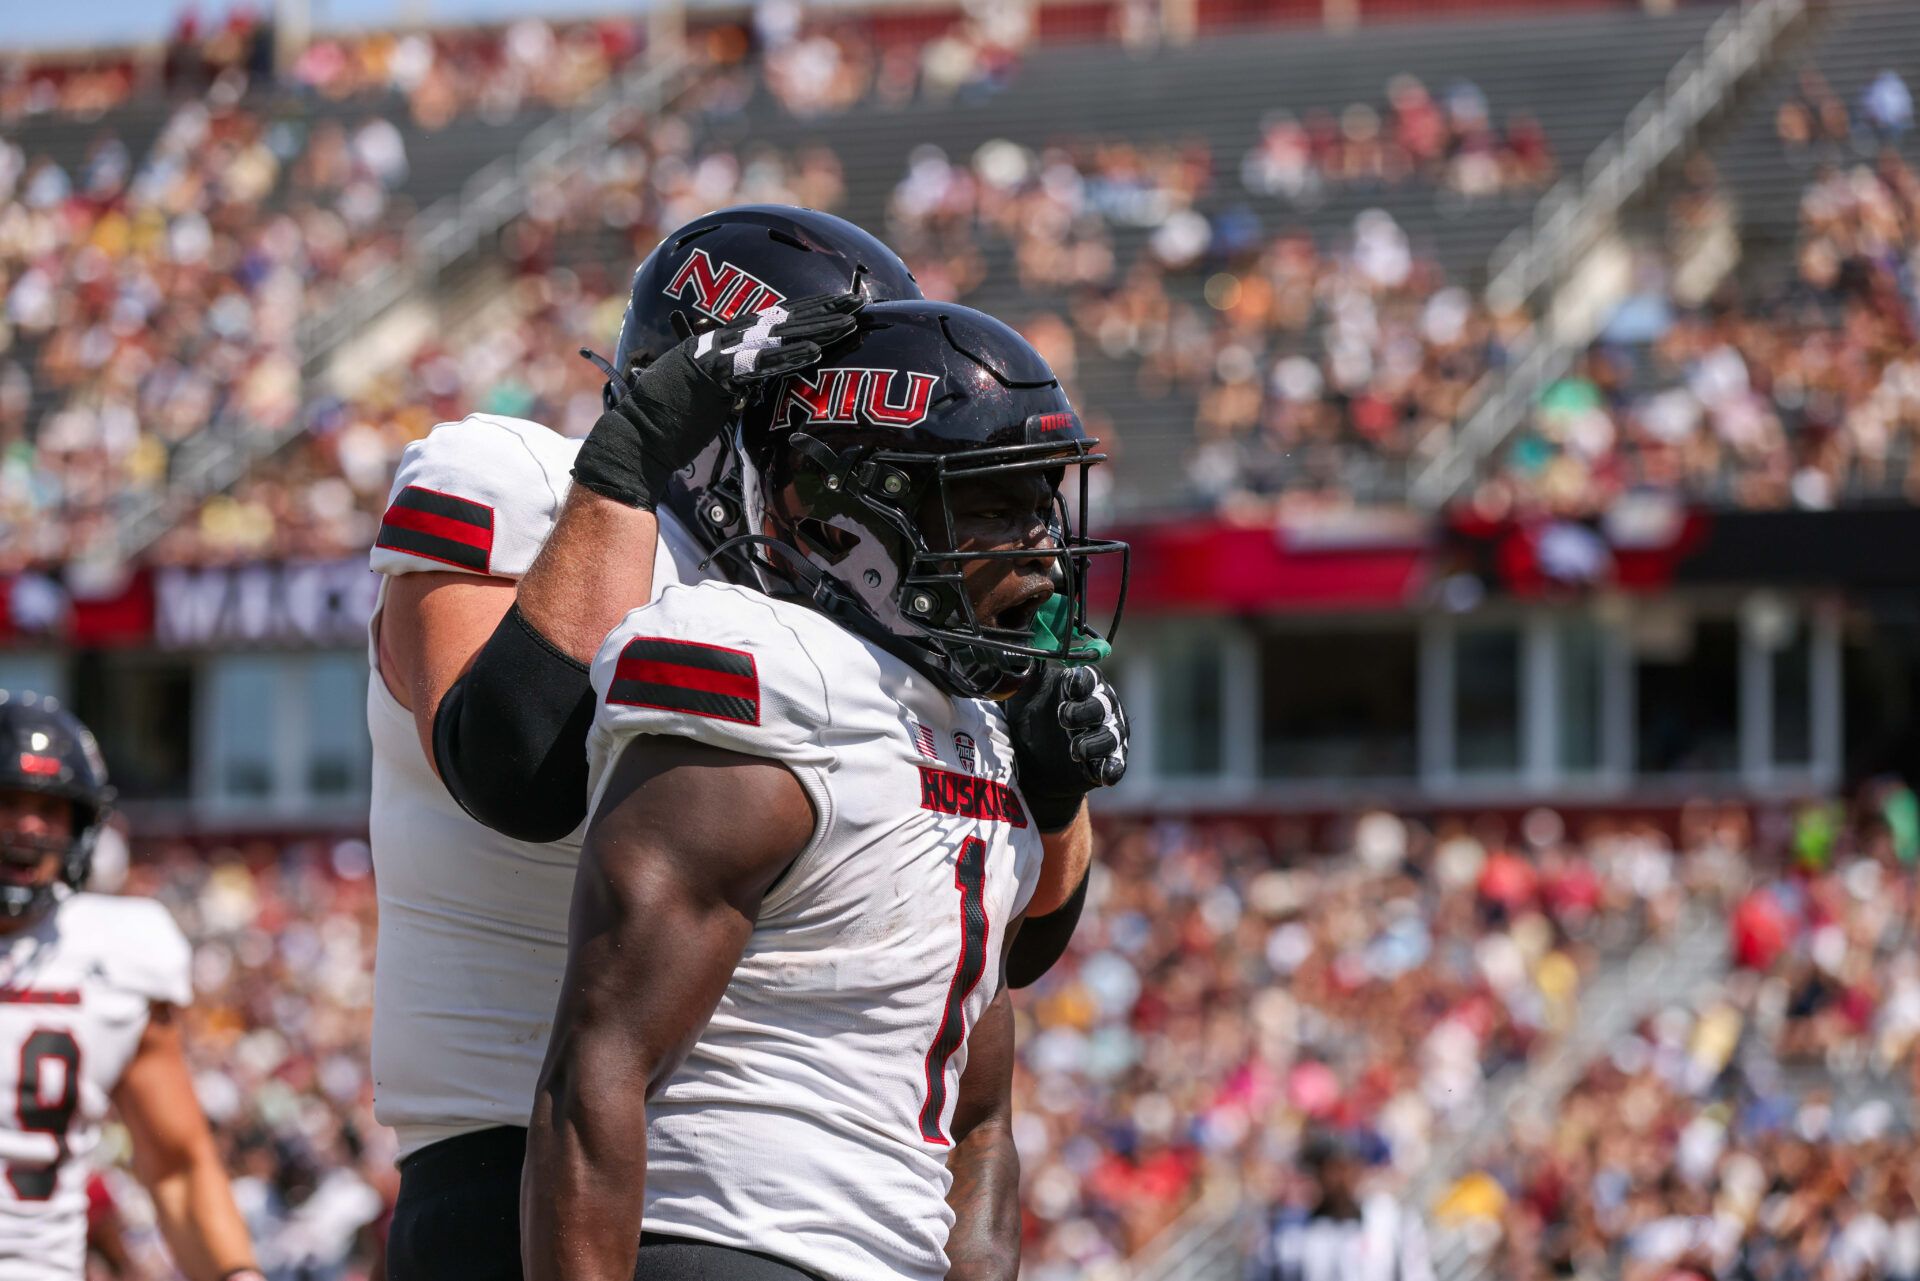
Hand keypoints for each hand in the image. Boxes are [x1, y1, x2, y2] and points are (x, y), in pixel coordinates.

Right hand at [573, 291, 862, 508]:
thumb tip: (759, 389)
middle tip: (857, 302)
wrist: (638, 439)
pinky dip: (788, 357)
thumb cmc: (672, 425)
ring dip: (816, 329)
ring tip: (848, 323)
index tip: (838, 305)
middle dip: (822, 309)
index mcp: (721, 342)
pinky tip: (815, 352)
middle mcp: (720, 340)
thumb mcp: (714, 398)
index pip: (773, 320)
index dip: (808, 310)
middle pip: (781, 319)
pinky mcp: (714, 375)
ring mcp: (717, 354)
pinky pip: (760, 364)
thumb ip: (737, 385)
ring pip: (777, 335)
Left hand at [1007, 664, 1127, 831]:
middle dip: (1084, 712)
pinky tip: (1103, 774)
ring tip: (1075, 751)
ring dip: (1094, 743)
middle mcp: (1102, 707)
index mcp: (1083, 685)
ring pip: (1112, 735)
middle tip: (1063, 719)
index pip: (1090, 677)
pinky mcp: (1108, 761)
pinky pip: (1116, 764)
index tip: (1068, 688)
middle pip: (1102, 704)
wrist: (1032, 759)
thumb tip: (1017, 651)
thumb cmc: (1032, 717)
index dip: (1081, 682)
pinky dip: (1111, 769)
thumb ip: (1025, 673)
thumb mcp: (1024, 694)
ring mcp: (1109, 734)